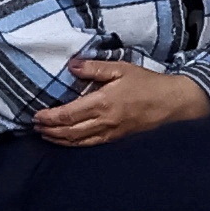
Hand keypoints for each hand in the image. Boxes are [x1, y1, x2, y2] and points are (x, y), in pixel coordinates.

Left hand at [31, 61, 209, 146]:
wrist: (174, 104)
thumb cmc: (148, 84)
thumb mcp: (121, 69)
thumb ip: (94, 69)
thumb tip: (71, 66)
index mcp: (104, 102)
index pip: (69, 114)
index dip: (50, 117)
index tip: (37, 115)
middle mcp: (105, 122)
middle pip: (70, 131)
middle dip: (50, 130)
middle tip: (35, 126)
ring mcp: (111, 133)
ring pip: (78, 141)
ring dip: (59, 139)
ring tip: (46, 135)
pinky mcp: (118, 139)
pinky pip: (91, 145)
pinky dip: (75, 145)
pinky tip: (67, 141)